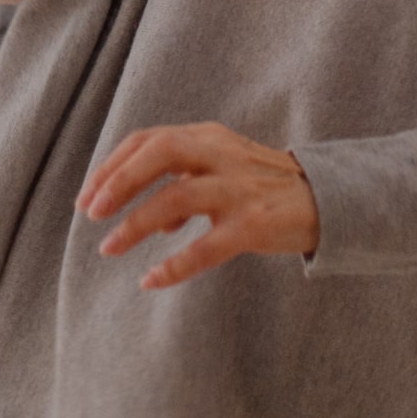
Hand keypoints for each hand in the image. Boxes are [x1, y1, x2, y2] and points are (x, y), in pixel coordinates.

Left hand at [76, 122, 319, 290]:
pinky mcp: (254, 225)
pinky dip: (174, 265)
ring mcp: (238, 189)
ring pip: (177, 197)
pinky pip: (206, 247)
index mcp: (208, 137)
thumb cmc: (265, 186)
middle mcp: (221, 155)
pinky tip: (151, 280)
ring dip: (136, 223)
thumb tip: (153, 218)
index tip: (86, 197)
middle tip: (91, 212)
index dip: (112, 166)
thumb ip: (186, 182)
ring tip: (108, 248)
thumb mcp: (224, 169)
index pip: (148, 139)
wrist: (329, 200)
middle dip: (119, 180)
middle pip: (160, 152)